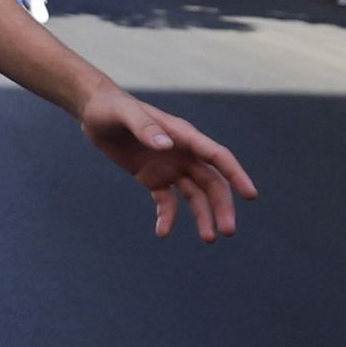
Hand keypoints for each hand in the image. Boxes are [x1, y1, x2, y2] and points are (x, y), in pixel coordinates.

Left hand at [78, 83, 256, 240]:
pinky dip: (167, 217)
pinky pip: (166, 201)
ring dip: (203, 216)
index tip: (250, 194)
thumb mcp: (125, 115)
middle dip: (222, 206)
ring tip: (209, 238)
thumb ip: (145, 128)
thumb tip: (166, 145)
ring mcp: (170, 167)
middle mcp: (183, 153)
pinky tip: (163, 232)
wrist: (95, 113)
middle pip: (212, 182)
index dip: (236, 174)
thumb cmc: (112, 108)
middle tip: (227, 231)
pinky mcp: (153, 178)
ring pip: (195, 195)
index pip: (217, 156)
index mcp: (183, 135)